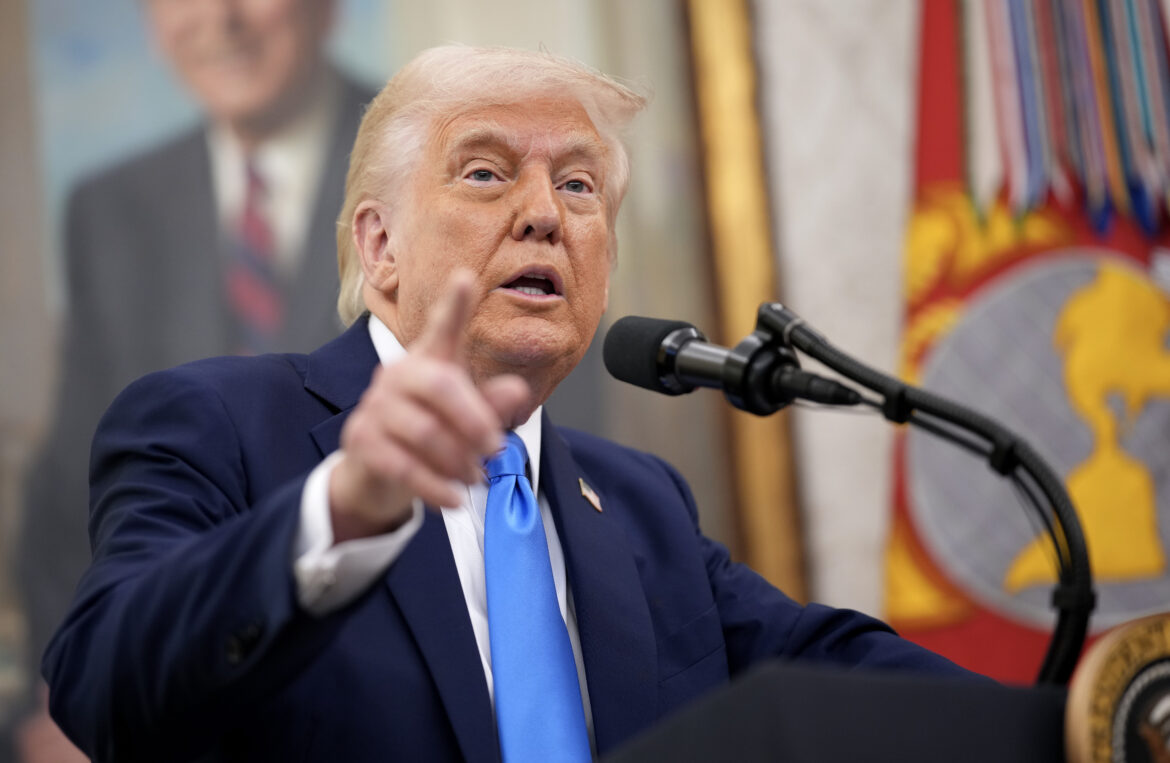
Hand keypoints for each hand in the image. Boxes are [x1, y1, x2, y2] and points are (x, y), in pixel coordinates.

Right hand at [328, 271, 530, 541]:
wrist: (377, 473)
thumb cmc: (431, 433)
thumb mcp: (465, 419)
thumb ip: (490, 405)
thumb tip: (518, 390)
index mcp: (428, 361)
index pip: (442, 329)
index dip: (454, 305)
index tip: (466, 277)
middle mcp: (398, 375)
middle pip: (441, 386)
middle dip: (474, 420)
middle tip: (498, 448)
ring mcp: (375, 406)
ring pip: (424, 432)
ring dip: (458, 461)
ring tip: (477, 479)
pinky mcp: (362, 441)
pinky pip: (403, 466)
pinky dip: (434, 487)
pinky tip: (454, 500)